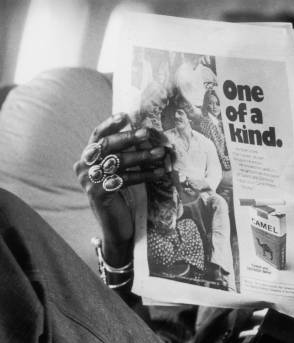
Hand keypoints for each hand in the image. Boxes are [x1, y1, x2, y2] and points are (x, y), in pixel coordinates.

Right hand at [74, 113, 166, 265]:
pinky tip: (159, 173)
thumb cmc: (120, 195)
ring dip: (142, 156)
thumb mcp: (117, 171)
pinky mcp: (99, 193)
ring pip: (118, 162)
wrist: (115, 226)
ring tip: (161, 153)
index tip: (126, 116)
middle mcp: (83, 167)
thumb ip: (121, 154)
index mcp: (87, 158)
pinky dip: (144, 175)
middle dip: (129, 138)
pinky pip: (125, 179)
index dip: (111, 124)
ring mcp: (89, 181)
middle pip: (107, 146)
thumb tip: (144, 133)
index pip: (97, 136)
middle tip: (148, 133)